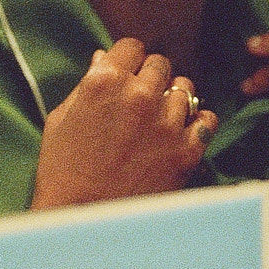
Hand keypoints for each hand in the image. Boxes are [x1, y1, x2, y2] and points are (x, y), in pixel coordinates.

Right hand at [28, 38, 216, 209]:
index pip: (132, 46)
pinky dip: (197, 123)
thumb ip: (87, 84)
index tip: (127, 73)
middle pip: (161, 64)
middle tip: (141, 100)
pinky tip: (181, 133)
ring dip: (173, 100)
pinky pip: (207, 118)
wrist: (84, 221)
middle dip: (151, 78)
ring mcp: (167, 122)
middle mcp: (140, 95)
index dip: (128, 60)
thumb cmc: (63, 171)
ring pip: (186, 88)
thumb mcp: (61, 120)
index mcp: (105, 81)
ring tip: (160, 119)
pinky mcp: (187, 150)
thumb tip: (104, 58)